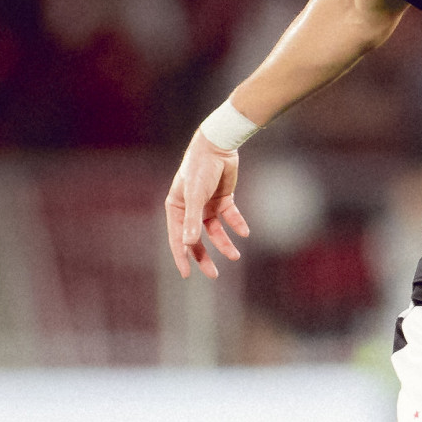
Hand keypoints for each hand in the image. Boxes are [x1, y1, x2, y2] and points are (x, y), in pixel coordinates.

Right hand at [165, 131, 249, 278]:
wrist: (218, 147)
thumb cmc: (200, 169)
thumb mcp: (195, 195)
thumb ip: (192, 220)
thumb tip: (189, 244)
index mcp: (177, 208)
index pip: (178, 238)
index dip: (182, 256)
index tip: (187, 274)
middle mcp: (190, 208)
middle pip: (196, 239)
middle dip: (204, 256)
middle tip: (213, 274)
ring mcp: (207, 205)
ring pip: (215, 231)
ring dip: (224, 243)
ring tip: (235, 256)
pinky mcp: (223, 199)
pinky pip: (230, 217)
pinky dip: (237, 225)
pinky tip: (244, 232)